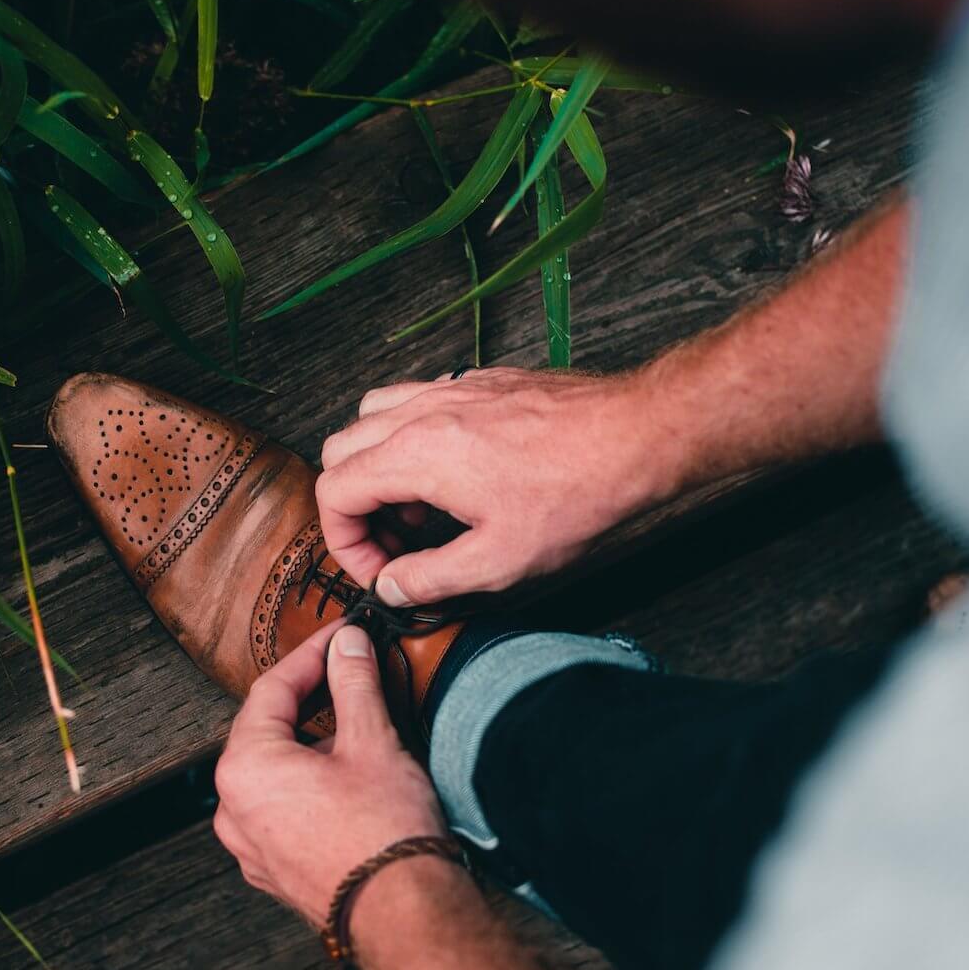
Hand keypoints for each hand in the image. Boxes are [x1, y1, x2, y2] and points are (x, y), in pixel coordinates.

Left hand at [213, 622, 448, 921]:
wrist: (402, 917)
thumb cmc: (384, 835)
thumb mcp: (372, 742)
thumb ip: (353, 684)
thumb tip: (348, 646)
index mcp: (245, 767)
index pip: (272, 689)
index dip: (311, 654)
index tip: (340, 637)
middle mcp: (233, 808)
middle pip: (267, 730)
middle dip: (308, 698)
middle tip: (346, 669)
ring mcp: (249, 845)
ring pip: (273, 772)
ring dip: (308, 742)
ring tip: (352, 723)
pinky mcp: (272, 870)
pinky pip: (280, 810)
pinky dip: (306, 785)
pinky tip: (343, 778)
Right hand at [315, 367, 669, 604]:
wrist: (635, 437)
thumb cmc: (577, 494)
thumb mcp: (499, 562)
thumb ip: (430, 579)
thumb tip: (391, 587)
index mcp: (416, 454)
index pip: (333, 491)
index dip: (344, 542)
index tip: (378, 569)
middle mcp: (423, 411)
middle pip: (342, 450)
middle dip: (355, 505)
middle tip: (396, 544)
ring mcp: (451, 389)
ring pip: (373, 415)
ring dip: (379, 465)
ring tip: (422, 507)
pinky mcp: (480, 382)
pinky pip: (418, 400)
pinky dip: (413, 437)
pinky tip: (455, 474)